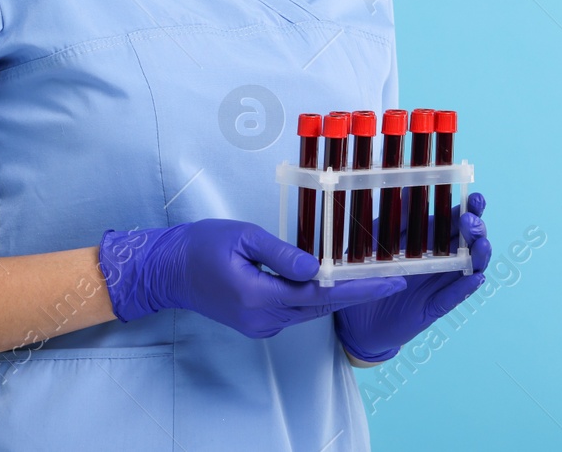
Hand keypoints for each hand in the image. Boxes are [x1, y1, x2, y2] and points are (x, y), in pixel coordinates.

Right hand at [99, 219, 405, 337]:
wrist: (167, 270)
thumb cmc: (201, 246)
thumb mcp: (243, 237)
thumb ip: (282, 254)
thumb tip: (318, 267)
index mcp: (259, 297)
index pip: (321, 294)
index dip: (358, 288)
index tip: (390, 282)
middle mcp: (263, 319)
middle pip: (321, 307)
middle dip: (359, 294)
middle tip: (394, 279)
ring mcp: (260, 325)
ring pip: (310, 310)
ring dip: (340, 296)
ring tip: (372, 279)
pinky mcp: (257, 323)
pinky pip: (295, 311)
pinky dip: (317, 298)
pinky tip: (333, 282)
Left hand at [334, 192, 490, 362]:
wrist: (356, 316)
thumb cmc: (369, 273)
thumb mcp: (378, 241)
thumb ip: (397, 220)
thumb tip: (409, 190)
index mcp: (430, 239)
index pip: (457, 220)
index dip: (471, 209)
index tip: (475, 198)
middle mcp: (442, 259)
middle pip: (470, 241)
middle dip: (477, 229)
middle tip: (469, 223)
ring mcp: (440, 283)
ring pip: (470, 267)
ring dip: (479, 255)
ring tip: (480, 246)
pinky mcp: (434, 307)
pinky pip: (453, 297)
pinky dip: (465, 287)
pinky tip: (474, 277)